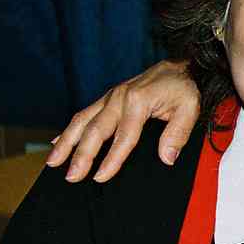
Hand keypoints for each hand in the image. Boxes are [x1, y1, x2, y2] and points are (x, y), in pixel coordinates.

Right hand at [46, 60, 200, 181]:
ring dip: (66, 142)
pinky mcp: (109, 97)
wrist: (183, 66)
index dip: (111, 159)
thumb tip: (167, 158)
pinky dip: (70, 129)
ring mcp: (111, 96)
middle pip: (95, 130)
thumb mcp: (190, 109)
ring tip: (53, 162)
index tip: (100, 177)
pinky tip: (58, 143)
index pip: (123, 137)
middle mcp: (120, 97)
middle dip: (81, 155)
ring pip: (82, 120)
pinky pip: (85, 113)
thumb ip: (178, 133)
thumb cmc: (185, 88)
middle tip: (72, 177)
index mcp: (138, 101)